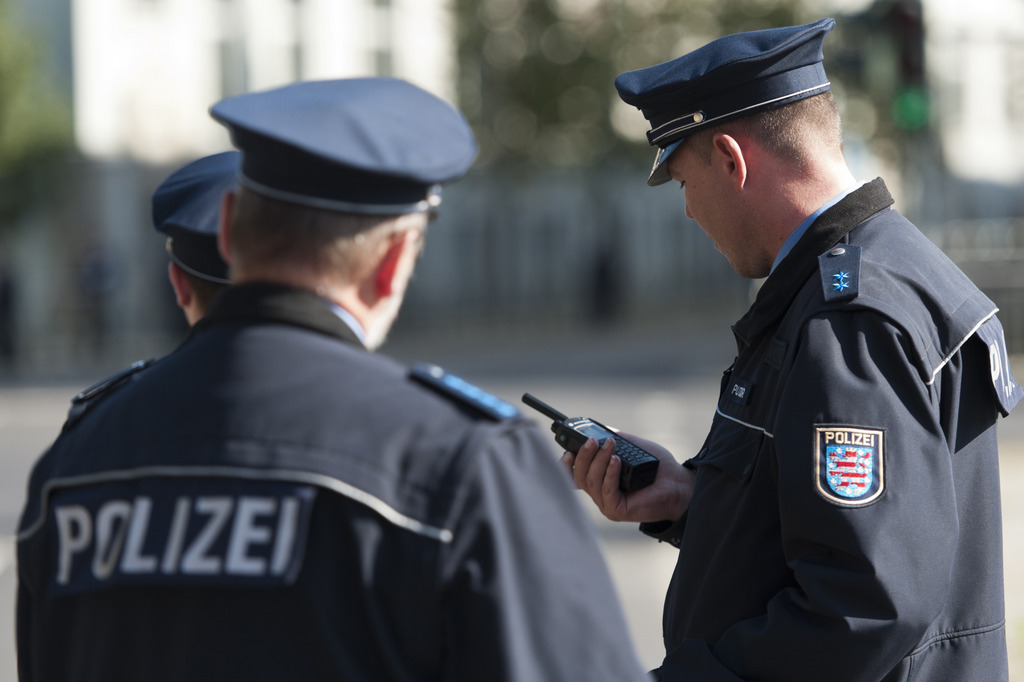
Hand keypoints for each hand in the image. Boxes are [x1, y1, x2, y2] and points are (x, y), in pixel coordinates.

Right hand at [561, 431, 693, 523]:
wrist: (678, 484)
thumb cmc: (658, 468)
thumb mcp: (633, 448)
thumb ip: (617, 439)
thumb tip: (601, 430)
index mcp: (600, 479)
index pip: (575, 473)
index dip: (566, 464)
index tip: (568, 449)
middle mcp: (600, 493)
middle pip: (579, 476)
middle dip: (583, 456)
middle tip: (593, 441)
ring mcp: (606, 503)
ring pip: (591, 482)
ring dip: (598, 461)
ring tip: (610, 446)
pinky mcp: (616, 510)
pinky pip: (606, 490)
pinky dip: (609, 474)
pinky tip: (617, 461)